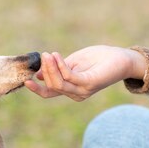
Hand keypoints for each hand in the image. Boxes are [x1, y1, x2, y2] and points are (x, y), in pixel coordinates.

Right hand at [24, 46, 147, 101]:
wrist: (122, 58)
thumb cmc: (100, 59)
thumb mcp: (74, 62)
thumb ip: (58, 69)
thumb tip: (39, 74)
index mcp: (71, 89)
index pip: (49, 93)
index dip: (37, 89)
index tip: (26, 80)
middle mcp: (76, 93)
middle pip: (52, 87)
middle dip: (45, 71)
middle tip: (43, 55)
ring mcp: (83, 90)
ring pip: (58, 84)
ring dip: (51, 68)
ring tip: (49, 54)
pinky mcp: (90, 83)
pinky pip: (69, 77)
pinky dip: (60, 66)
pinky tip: (57, 56)